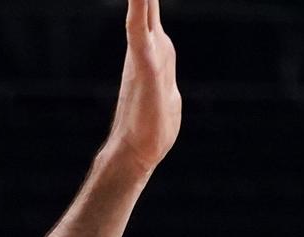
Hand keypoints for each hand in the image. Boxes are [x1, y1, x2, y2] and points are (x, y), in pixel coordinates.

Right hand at [107, 0, 180, 177]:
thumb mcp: (165, 95)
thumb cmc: (152, 130)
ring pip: (145, 5)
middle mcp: (151, 42)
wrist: (137, 154)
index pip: (152, 5)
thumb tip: (165, 78)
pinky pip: (140, 25)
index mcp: (156, 47)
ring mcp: (147, 50)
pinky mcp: (145, 63)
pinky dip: (139, 4)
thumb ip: (164, 75)